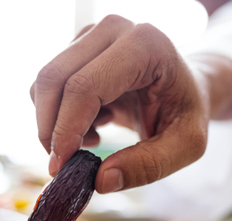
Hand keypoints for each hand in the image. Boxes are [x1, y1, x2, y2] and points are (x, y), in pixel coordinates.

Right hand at [30, 15, 211, 192]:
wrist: (185, 89)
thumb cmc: (187, 112)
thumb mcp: (186, 146)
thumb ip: (148, 166)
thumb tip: (100, 181)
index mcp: (145, 45)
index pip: (85, 87)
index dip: (66, 130)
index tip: (61, 167)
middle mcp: (114, 29)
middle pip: (54, 80)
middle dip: (50, 129)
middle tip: (64, 163)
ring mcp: (92, 34)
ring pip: (45, 84)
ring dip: (55, 123)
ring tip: (92, 140)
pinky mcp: (77, 46)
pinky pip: (47, 86)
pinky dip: (58, 115)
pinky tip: (91, 125)